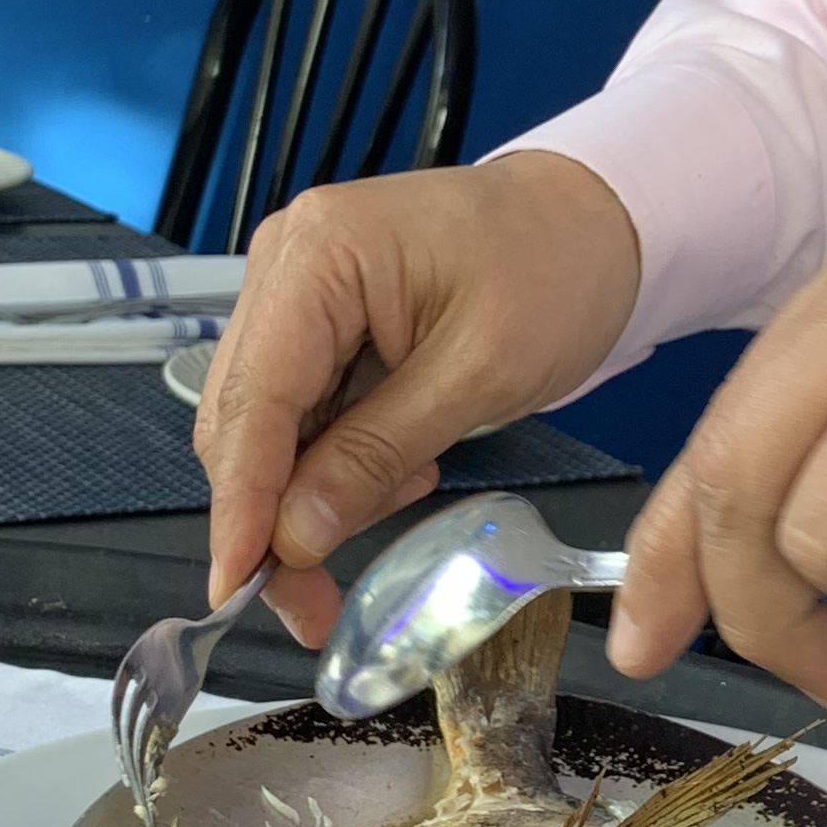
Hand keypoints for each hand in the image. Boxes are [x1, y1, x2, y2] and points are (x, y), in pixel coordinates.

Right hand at [193, 151, 642, 641]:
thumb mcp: (477, 376)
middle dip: (269, 519)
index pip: (253, 402)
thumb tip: (295, 537)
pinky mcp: (318, 319)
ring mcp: (296, 290)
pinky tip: (398, 464)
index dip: (239, 506)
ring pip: (265, 426)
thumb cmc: (554, 269)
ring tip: (402, 491)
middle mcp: (287, 263)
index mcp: (319, 254)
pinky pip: (302, 412)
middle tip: (311, 605)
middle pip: (242, 420)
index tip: (233, 588)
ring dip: (308, 492)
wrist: (593, 222)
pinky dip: (335, 459)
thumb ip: (375, 456)